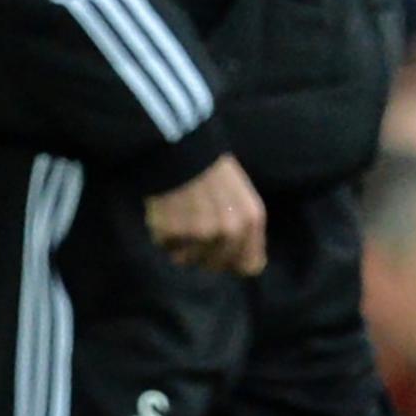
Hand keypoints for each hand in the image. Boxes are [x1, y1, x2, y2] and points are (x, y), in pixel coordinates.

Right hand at [144, 154, 266, 274]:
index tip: (223, 252)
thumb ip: (244, 230)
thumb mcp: (241, 198)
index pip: (251, 265)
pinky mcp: (173, 233)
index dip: (235, 261)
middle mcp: (230, 232)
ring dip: (182, 245)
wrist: (180, 150)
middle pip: (216, 266)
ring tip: (181, 216)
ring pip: (188, 260)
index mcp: (251, 221)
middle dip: (205, 254)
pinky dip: (164, 234)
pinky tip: (168, 212)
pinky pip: (166, 247)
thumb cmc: (212, 171)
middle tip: (195, 228)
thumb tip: (247, 264)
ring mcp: (201, 235)